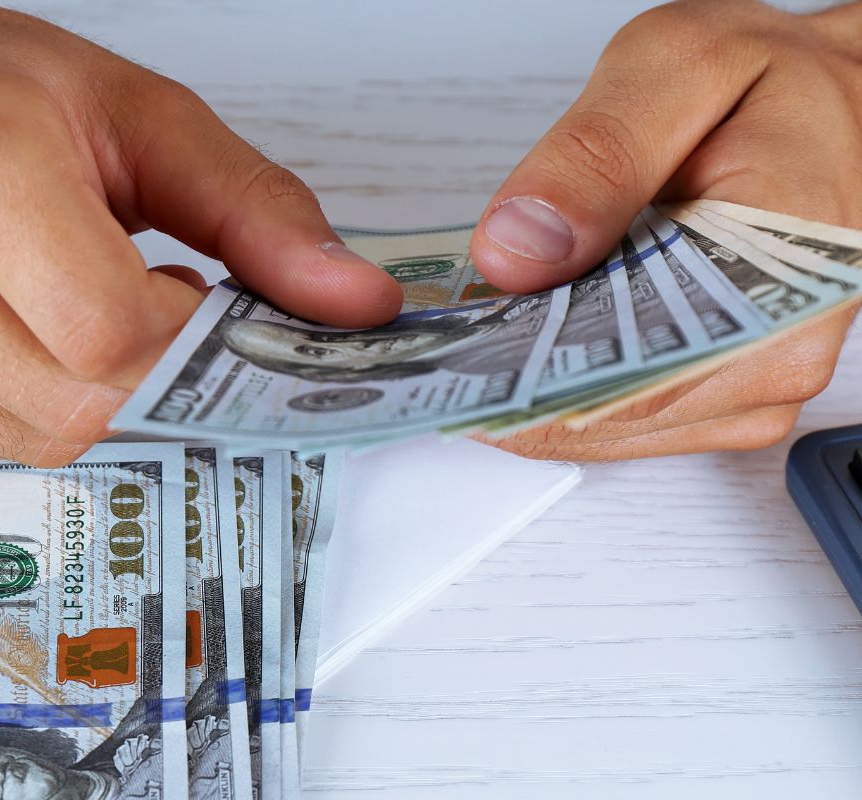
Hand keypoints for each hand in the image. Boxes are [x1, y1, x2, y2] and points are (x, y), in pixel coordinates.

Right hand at [0, 1, 399, 464]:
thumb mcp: (134, 113)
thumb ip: (256, 212)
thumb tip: (356, 305)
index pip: (111, 333)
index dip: (182, 338)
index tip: (192, 299)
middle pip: (78, 407)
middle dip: (150, 380)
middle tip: (149, 312)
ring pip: (36, 443)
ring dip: (93, 398)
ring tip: (71, 309)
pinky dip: (31, 412)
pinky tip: (14, 340)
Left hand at [468, 0, 861, 459]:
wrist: (836, 102)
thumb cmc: (773, 84)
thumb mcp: (680, 69)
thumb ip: (597, 155)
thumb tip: (518, 248)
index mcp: (781, 275)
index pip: (631, 375)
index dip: (526, 374)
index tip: (450, 358)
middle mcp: (779, 354)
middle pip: (611, 413)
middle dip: (518, 378)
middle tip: (443, 343)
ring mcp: (755, 385)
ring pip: (609, 429)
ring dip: (536, 387)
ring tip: (476, 336)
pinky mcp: (728, 393)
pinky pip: (626, 419)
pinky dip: (568, 384)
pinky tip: (528, 341)